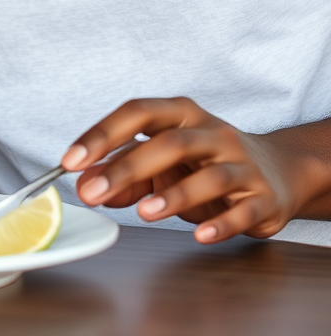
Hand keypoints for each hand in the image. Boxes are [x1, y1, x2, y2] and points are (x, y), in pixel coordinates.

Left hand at [61, 97, 300, 242]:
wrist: (278, 170)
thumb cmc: (205, 162)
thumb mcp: (162, 162)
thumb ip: (124, 174)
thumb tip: (86, 185)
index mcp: (181, 113)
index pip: (137, 112)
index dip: (102, 134)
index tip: (70, 160)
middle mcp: (212, 132)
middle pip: (169, 143)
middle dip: (127, 168)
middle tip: (94, 193)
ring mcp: (242, 163)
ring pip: (208, 176)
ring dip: (173, 195)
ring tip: (143, 213)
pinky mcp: (264, 197)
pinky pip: (243, 211)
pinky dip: (221, 223)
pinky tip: (199, 234)